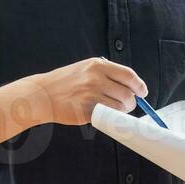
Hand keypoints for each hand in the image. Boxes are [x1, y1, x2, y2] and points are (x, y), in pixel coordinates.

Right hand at [31, 57, 148, 125]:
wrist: (42, 94)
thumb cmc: (65, 83)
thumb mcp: (85, 69)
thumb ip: (106, 75)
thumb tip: (132, 87)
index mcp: (98, 65)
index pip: (129, 75)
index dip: (139, 86)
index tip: (142, 92)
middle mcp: (96, 78)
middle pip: (128, 93)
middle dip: (131, 102)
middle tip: (127, 105)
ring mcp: (91, 94)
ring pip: (121, 107)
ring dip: (122, 111)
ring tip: (113, 110)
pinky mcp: (86, 110)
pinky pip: (109, 117)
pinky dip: (111, 118)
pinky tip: (104, 115)